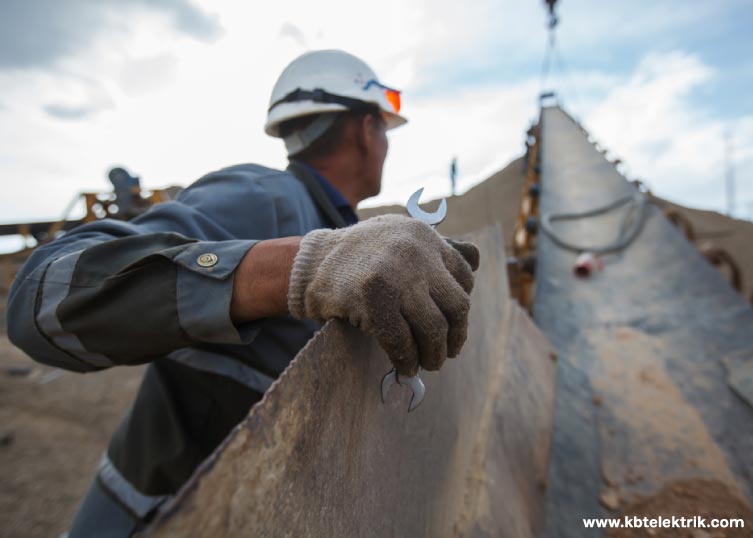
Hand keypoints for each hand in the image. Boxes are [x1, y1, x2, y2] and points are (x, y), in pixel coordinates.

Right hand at [288, 214, 479, 375]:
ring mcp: (394, 276)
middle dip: (456, 335)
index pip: (464, 275)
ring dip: (434, 354)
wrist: (312, 263)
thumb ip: (437, 249)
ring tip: (429, 364)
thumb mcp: (401, 237)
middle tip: (448, 352)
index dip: (460, 306)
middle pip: (456, 305)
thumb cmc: (361, 256)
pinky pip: (401, 340)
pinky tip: (405, 367)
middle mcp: (415, 252)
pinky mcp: (372, 299)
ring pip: (433, 327)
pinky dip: (407, 360)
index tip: (454, 324)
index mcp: (425, 236)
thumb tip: (477, 262)